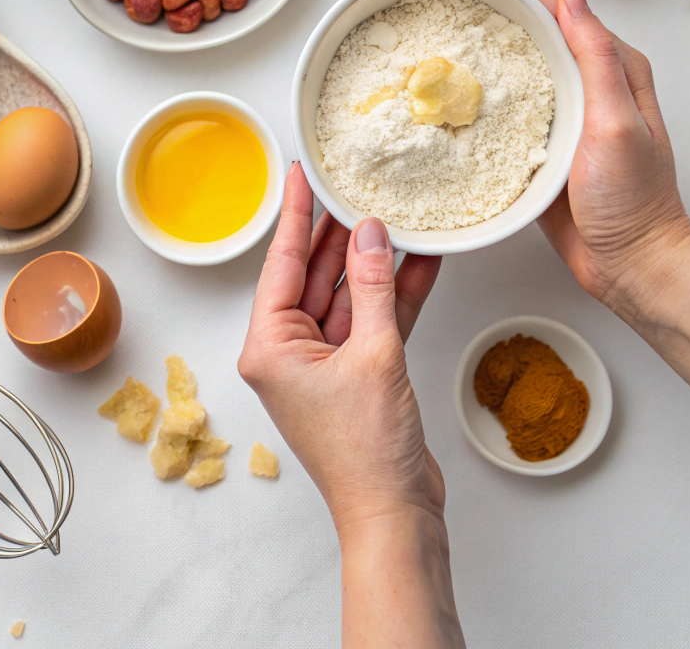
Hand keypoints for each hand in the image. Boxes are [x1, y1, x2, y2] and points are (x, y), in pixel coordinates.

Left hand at [238, 164, 442, 534]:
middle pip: (314, 275)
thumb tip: (370, 231)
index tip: (302, 174)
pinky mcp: (357, 374)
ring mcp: (323, 364)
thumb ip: (373, 286)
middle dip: (339, 233)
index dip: (297, 215)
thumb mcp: (375, 354)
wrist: (396, 516)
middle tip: (353, 185)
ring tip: (392, 213)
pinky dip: (395, 294)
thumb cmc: (367, 452)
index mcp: (269, 347)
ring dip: (372, 261)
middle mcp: (289, 352)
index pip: (283, 263)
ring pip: (347, 295)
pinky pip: (372, 321)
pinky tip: (420, 260)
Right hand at [388, 0, 689, 309]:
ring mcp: (549, 100)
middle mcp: (574, 71)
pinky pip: (487, 89)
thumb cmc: (634, 202)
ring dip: (452, 20)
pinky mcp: (527, 132)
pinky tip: (426, 69)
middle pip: (510, 9)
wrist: (631, 263)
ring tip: (408, 5)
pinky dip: (455, 70)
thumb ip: (597, 59)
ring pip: (495, 45)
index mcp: (602, 59)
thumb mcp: (619, 124)